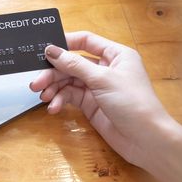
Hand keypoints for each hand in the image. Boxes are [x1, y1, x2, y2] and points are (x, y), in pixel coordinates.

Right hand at [29, 31, 181, 181]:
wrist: (145, 140)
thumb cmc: (132, 102)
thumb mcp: (101, 79)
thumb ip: (74, 64)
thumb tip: (51, 50)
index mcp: (115, 55)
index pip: (86, 41)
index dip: (65, 43)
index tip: (44, 49)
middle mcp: (105, 68)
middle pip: (72, 63)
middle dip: (54, 73)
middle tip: (36, 82)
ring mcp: (97, 87)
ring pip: (68, 81)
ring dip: (54, 88)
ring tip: (43, 97)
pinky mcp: (91, 104)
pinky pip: (70, 97)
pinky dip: (60, 100)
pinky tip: (54, 108)